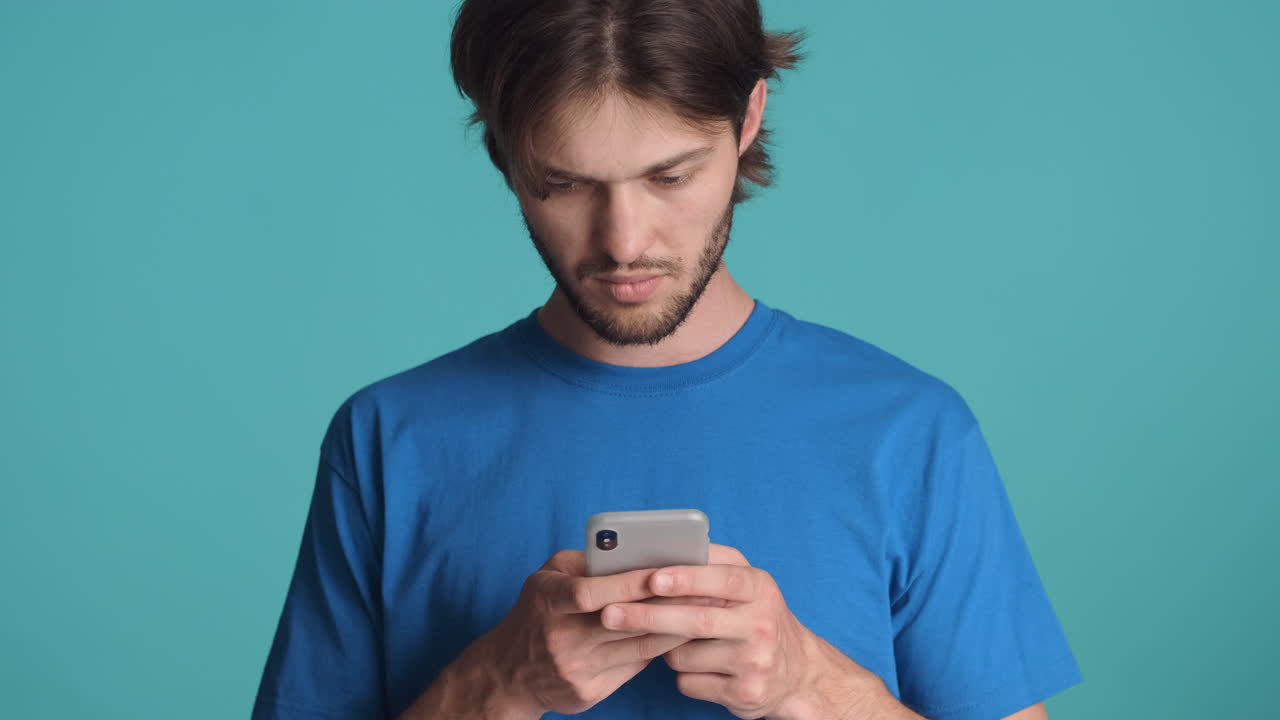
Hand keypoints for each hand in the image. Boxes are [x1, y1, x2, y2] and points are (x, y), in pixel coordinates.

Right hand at [474, 549, 694, 715]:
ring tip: (706, 608)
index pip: (592, 592)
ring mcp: (576, 669)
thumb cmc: (535, 613)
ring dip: (676, 627)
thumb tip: (627, 550)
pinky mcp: (590, 692)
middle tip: (705, 587)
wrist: (509, 674)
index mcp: (547, 603)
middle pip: (624, 621)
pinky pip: (635, 667)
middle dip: (666, 603)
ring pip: (639, 647)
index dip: (630, 583)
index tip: (664, 570)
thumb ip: (582, 562)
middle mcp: (560, 639)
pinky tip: (684, 635)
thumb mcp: (545, 578)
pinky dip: (661, 649)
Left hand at [598, 543, 885, 718]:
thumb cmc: (755, 617)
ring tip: (675, 641)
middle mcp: (761, 623)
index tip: (650, 578)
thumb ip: (711, 567)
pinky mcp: (745, 693)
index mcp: (759, 587)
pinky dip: (681, 674)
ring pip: (685, 654)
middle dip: (648, 616)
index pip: (721, 577)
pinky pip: (690, 682)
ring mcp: (755, 661)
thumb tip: (654, 552)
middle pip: (697, 619)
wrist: (797, 673)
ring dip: (665, 649)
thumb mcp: (748, 586)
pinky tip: (697, 667)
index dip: (685, 578)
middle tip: (609, 613)